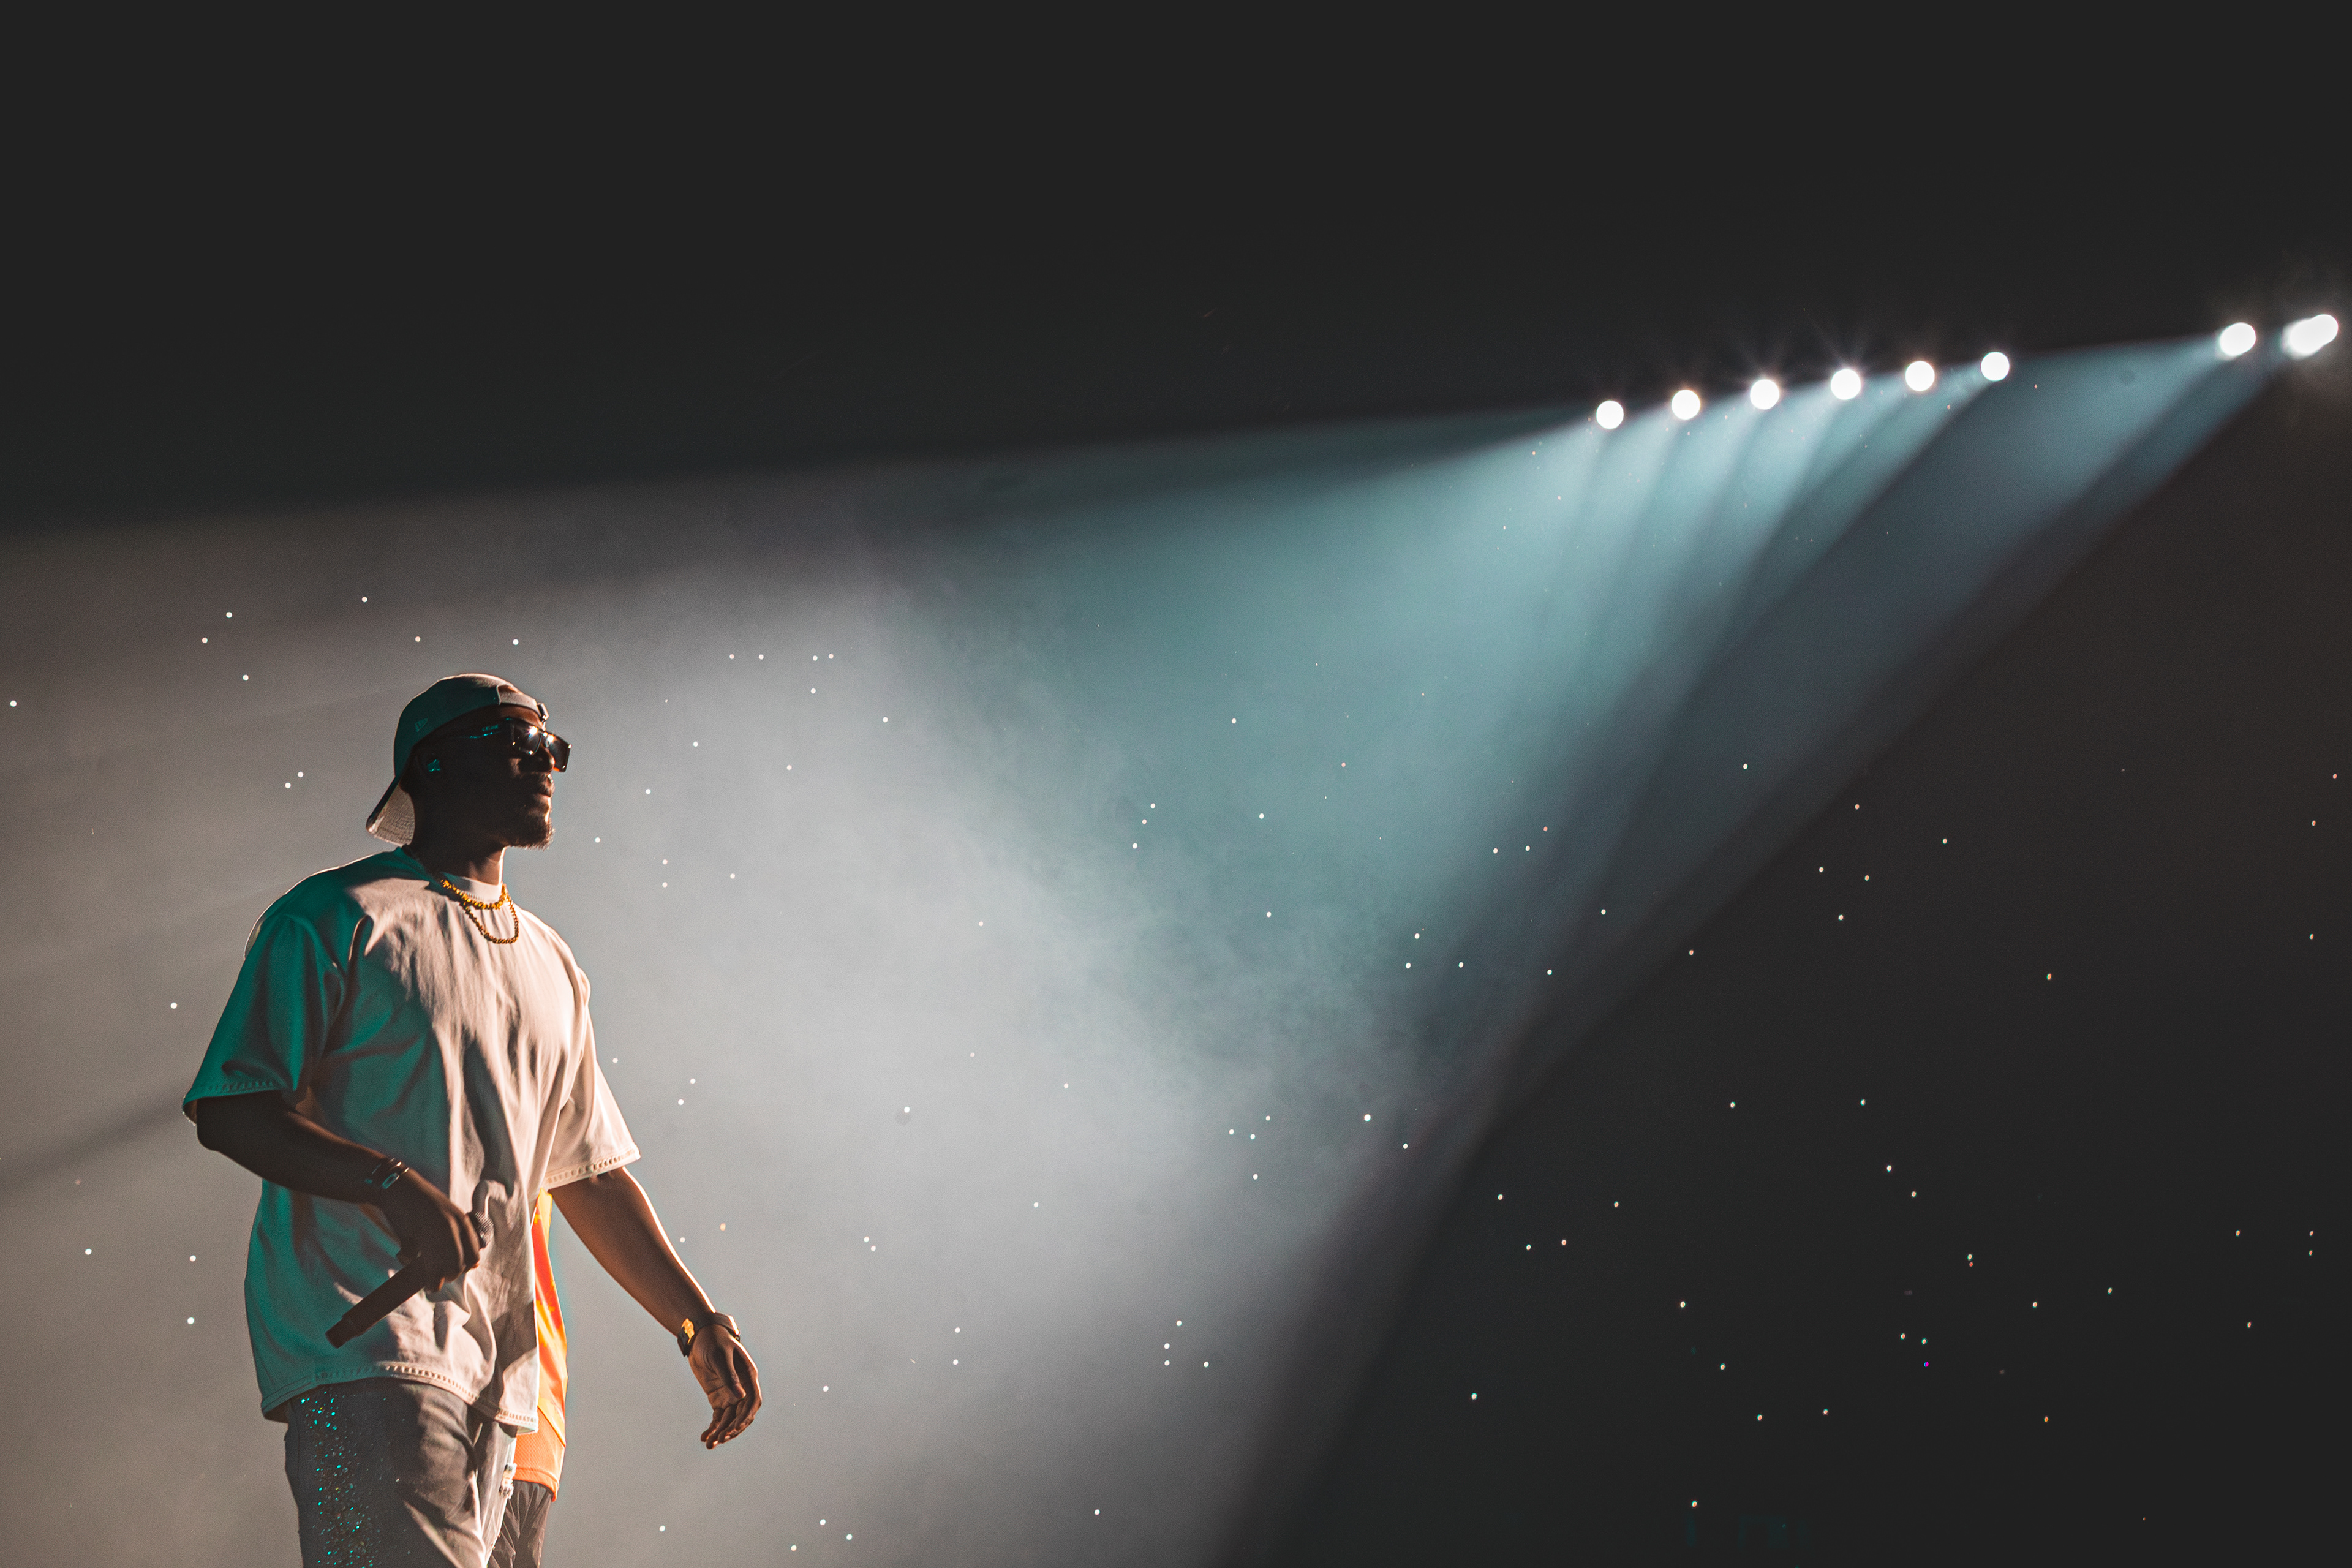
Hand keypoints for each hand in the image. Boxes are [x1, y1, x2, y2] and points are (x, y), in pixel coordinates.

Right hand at [376, 1170, 482, 1289]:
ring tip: (432, 1285)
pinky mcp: (412, 1235)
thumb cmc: (422, 1203)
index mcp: (461, 1221)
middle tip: (441, 1280)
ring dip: (436, 1280)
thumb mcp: (448, 1214)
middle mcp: (451, 1226)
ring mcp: (432, 1231)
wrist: (399, 1187)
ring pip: (441, 1266)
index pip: (473, 1252)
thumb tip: (471, 1263)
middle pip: (458, 1263)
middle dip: (451, 1275)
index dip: (466, 1266)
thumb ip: (459, 1233)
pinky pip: (417, 1260)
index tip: (457, 1271)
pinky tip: (415, 1271)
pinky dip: (418, 1270)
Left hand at [688, 1316, 761, 1448]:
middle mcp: (742, 1388)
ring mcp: (730, 1394)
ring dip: (721, 1432)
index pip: (753, 1401)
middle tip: (720, 1439)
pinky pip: (718, 1417)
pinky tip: (704, 1437)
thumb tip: (739, 1397)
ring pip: (729, 1419)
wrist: (701, 1337)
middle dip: (732, 1429)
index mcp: (748, 1376)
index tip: (734, 1428)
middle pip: (742, 1414)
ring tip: (709, 1444)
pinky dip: (713, 1428)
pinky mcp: (718, 1398)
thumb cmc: (713, 1342)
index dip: (746, 1416)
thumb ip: (729, 1376)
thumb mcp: (719, 1357)